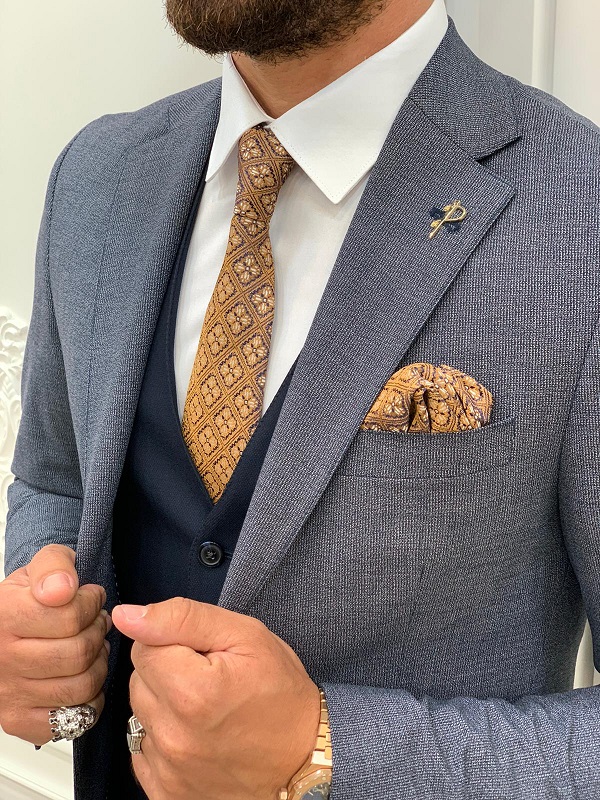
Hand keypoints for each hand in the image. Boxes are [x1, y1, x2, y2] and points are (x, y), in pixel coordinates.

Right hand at [0, 545, 109, 744]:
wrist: (5, 624)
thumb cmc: (30, 596)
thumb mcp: (42, 565)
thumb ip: (54, 566)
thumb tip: (61, 588)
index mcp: (5, 615)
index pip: (72, 616)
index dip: (92, 604)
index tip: (91, 598)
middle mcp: (3, 658)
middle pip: (78, 652)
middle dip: (98, 634)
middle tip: (96, 624)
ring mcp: (9, 694)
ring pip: (81, 686)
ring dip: (98, 665)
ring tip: (92, 649)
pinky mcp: (18, 720)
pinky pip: (75, 719)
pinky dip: (90, 700)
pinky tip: (82, 678)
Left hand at [112, 598, 320, 799]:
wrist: (304, 757)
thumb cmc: (280, 693)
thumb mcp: (245, 636)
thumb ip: (182, 618)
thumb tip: (127, 615)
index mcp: (192, 691)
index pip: (143, 646)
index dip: (174, 642)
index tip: (206, 654)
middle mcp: (174, 736)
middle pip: (139, 679)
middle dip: (167, 671)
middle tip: (209, 678)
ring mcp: (168, 770)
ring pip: (139, 713)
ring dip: (164, 704)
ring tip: (204, 708)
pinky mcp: (165, 792)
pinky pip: (142, 749)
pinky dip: (164, 737)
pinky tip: (196, 735)